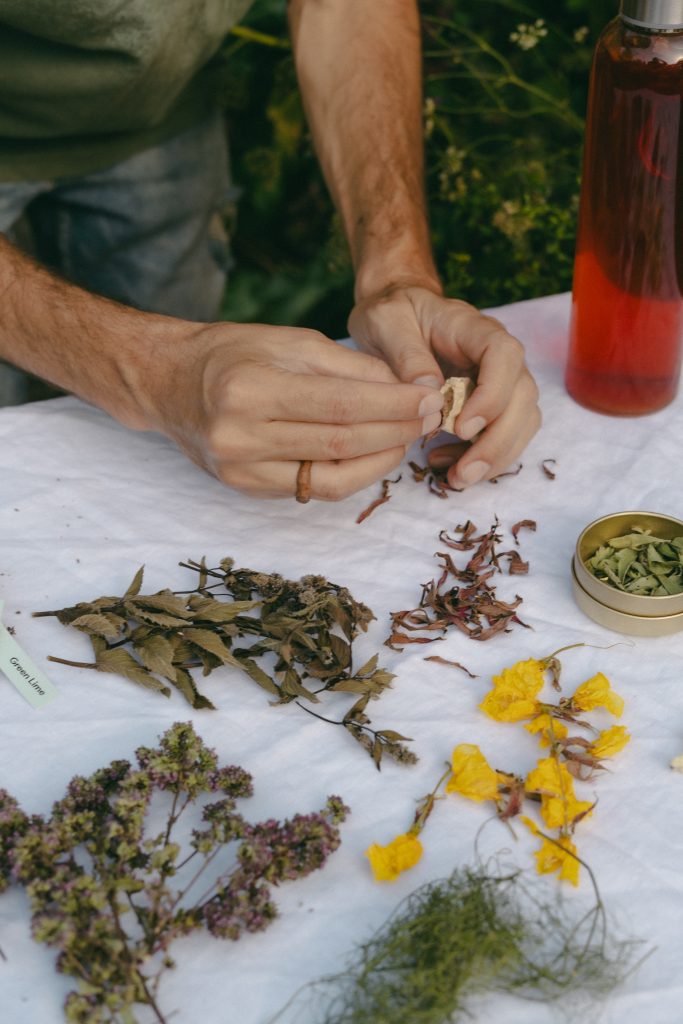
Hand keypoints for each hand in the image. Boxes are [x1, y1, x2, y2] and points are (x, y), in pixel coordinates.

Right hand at [143, 321, 443, 499]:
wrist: (170, 384)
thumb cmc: (232, 353)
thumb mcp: (289, 340)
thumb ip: (348, 367)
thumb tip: (406, 389)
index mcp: (249, 389)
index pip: (340, 405)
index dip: (393, 405)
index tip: (430, 397)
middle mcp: (240, 436)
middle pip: (339, 443)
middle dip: (395, 431)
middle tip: (430, 417)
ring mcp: (240, 471)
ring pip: (330, 479)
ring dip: (379, 460)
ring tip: (407, 437)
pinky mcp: (245, 490)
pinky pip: (312, 489)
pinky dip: (351, 474)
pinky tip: (373, 455)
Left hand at [348, 285, 540, 486]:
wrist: (396, 314)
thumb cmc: (392, 313)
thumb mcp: (386, 322)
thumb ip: (406, 353)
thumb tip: (432, 395)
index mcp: (473, 328)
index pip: (504, 356)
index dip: (492, 394)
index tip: (462, 427)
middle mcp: (497, 355)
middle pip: (522, 396)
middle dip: (498, 441)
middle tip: (464, 472)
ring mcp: (499, 380)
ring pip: (522, 420)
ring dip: (497, 456)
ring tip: (458, 479)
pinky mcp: (491, 403)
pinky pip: (503, 433)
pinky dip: (483, 457)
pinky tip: (448, 465)